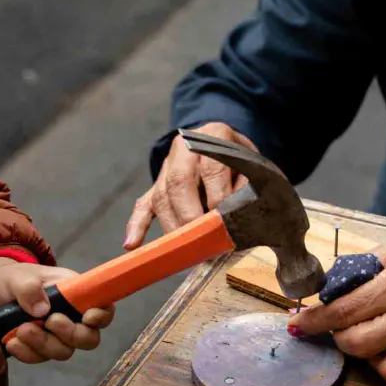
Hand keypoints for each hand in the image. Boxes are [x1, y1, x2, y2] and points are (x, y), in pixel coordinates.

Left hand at [0, 258, 113, 363]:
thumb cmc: (14, 278)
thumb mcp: (18, 277)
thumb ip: (29, 288)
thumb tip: (42, 309)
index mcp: (77, 294)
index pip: (104, 308)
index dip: (102, 317)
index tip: (86, 317)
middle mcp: (73, 317)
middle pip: (88, 338)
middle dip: (69, 335)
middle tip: (49, 323)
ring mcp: (58, 335)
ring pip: (64, 351)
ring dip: (43, 344)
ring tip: (20, 331)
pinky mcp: (42, 347)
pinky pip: (41, 358)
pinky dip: (27, 353)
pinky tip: (12, 343)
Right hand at [124, 122, 256, 247]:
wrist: (222, 142)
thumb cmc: (241, 159)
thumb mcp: (253, 165)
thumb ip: (247, 187)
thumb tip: (236, 218)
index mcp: (213, 136)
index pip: (211, 169)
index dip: (217, 198)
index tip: (224, 223)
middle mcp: (184, 149)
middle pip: (178, 182)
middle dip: (189, 216)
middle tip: (201, 241)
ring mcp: (166, 167)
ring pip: (161, 197)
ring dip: (172, 227)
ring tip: (183, 250)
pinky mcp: (156, 185)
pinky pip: (143, 205)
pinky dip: (136, 225)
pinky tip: (132, 243)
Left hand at [289, 211, 385, 384]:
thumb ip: (357, 274)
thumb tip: (323, 295)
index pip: (346, 311)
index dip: (317, 321)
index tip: (298, 325)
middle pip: (360, 345)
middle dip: (341, 338)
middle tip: (342, 326)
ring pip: (384, 368)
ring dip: (369, 355)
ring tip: (374, 335)